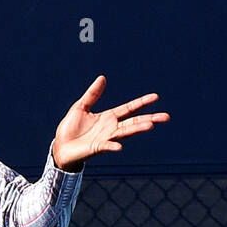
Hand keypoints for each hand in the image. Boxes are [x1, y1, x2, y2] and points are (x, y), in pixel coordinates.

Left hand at [52, 76, 169, 171]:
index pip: (129, 108)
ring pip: (125, 133)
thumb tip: (102, 78)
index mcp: (108, 117)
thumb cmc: (70, 129)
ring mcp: (105, 138)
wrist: (60, 147)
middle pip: (134, 122)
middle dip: (149, 119)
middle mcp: (111, 128)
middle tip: (165, 117)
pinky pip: (107, 146)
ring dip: (137, 129)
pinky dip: (113, 146)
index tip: (155, 97)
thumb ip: (92, 94)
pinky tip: (120, 147)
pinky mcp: (96, 148)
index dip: (141, 102)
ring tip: (150, 126)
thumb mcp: (80, 107)